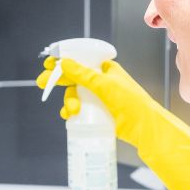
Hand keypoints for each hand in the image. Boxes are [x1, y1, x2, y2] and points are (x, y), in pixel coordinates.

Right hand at [36, 56, 189, 189]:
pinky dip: (72, 111)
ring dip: (69, 101)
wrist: (146, 130)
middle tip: (43, 83)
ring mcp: (99, 98)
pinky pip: (79, 109)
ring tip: (72, 111)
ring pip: (74, 95)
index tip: (49, 63)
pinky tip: (70, 116)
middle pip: (74, 78)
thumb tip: (64, 62)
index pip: (81, 60)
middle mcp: (102, 81)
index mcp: (106, 69)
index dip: (64, 60)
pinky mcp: (98, 113)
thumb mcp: (105, 86)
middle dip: (59, 81)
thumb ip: (83, 74)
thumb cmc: (132, 104)